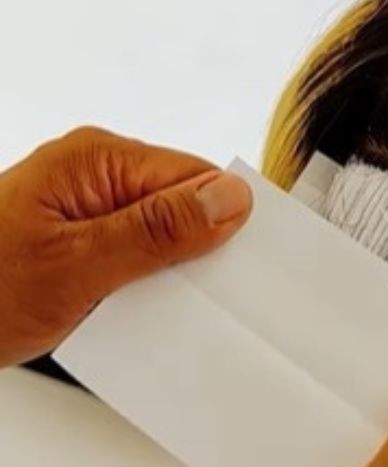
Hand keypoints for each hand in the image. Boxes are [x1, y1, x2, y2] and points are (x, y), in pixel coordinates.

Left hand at [0, 126, 251, 366]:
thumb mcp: (74, 268)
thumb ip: (156, 231)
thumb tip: (230, 198)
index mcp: (98, 159)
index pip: (194, 176)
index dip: (221, 219)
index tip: (234, 266)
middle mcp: (96, 172)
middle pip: (180, 201)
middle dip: (190, 248)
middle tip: (182, 296)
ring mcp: (86, 201)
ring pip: (159, 229)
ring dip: (162, 268)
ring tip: (141, 305)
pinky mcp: (80, 231)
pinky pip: (133, 247)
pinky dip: (138, 278)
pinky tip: (124, 306)